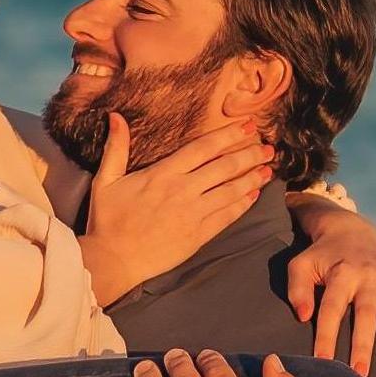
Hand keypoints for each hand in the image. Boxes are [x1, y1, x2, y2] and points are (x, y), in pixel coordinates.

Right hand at [77, 116, 278, 308]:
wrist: (114, 260)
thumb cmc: (107, 220)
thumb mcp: (106, 180)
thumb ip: (116, 148)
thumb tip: (116, 116)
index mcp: (163, 174)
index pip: (203, 148)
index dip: (228, 135)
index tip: (248, 126)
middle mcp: (183, 191)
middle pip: (224, 168)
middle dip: (250, 155)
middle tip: (269, 148)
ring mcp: (193, 214)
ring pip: (231, 191)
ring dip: (253, 178)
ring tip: (269, 169)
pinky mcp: (199, 235)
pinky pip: (227, 216)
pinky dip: (243, 204)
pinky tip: (254, 195)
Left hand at [283, 202, 375, 375]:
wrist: (353, 233)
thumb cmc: (322, 256)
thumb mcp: (301, 265)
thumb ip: (298, 289)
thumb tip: (303, 317)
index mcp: (343, 273)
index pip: (332, 307)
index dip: (326, 335)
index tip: (321, 361)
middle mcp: (371, 278)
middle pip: (368, 314)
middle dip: (364, 344)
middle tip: (359, 373)